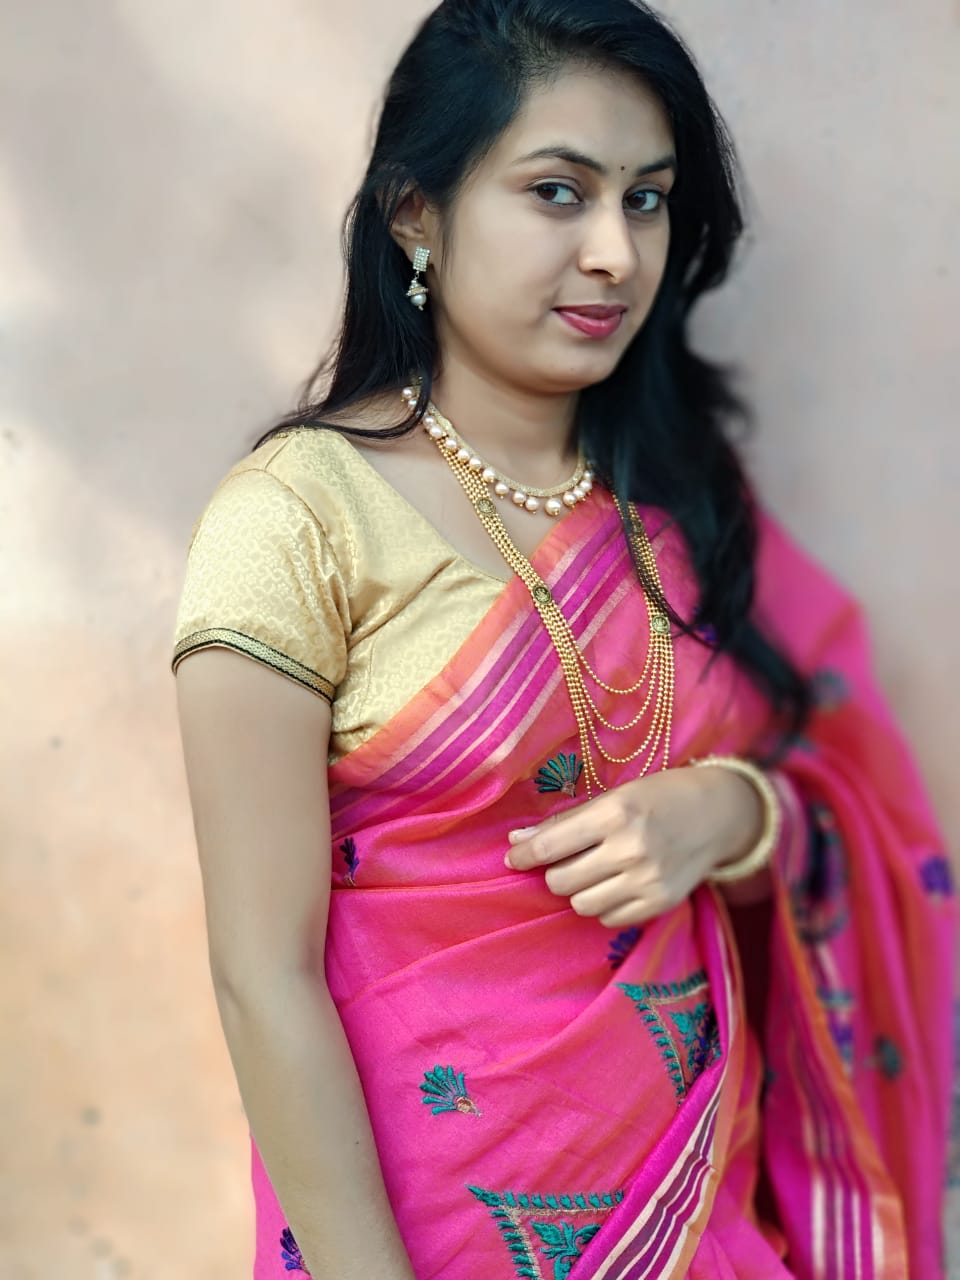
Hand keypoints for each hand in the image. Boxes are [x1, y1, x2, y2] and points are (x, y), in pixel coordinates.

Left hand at [504, 765, 763, 926]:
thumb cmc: (658, 798)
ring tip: (593, 873)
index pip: (552, 846)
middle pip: (561, 881)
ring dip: (578, 891)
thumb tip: (517, 841)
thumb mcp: (614, 797)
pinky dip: (603, 905)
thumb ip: (565, 821)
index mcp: (615, 814)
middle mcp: (631, 849)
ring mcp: (648, 881)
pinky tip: (615, 885)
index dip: (525, 855)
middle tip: (565, 861)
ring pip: (582, 905)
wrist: (718, 814)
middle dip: (555, 873)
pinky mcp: (661, 904)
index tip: (515, 858)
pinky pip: (609, 919)